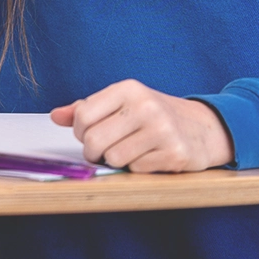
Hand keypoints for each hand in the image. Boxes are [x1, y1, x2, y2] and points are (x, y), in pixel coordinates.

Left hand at [49, 79, 234, 172]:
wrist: (203, 128)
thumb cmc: (154, 116)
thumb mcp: (122, 104)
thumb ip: (87, 109)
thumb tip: (55, 116)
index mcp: (128, 89)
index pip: (83, 116)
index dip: (81, 132)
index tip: (90, 134)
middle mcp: (146, 106)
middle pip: (95, 140)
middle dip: (93, 152)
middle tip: (103, 152)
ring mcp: (162, 130)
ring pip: (114, 158)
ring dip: (116, 161)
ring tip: (128, 152)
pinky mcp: (174, 153)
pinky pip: (136, 169)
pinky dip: (137, 168)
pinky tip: (149, 157)